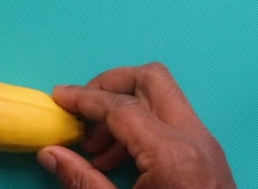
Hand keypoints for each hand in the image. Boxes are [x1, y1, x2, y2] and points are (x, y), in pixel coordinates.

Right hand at [37, 63, 235, 188]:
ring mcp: (205, 143)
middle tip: (83, 110)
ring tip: (96, 147)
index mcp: (172, 155)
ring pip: (163, 95)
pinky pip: (170, 119)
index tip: (58, 96)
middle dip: (111, 84)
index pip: (121, 105)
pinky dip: (141, 124)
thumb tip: (50, 153)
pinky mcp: (207, 153)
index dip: (84, 98)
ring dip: (124, 108)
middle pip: (152, 79)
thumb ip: (83, 182)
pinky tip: (118, 159)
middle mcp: (194, 138)